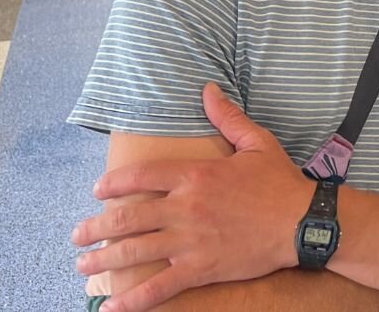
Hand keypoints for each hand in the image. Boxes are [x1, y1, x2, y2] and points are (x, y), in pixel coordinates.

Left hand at [71, 84, 310, 311]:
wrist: (302, 222)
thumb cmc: (280, 182)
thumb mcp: (256, 143)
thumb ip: (227, 117)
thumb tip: (208, 88)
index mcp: (195, 175)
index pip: (141, 175)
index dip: (113, 183)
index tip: (98, 191)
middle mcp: (185, 207)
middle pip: (127, 217)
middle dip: (95, 227)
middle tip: (77, 236)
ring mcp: (190, 241)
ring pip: (135, 251)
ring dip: (103, 259)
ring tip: (82, 265)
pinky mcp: (201, 269)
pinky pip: (160, 287)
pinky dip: (133, 299)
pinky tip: (113, 306)